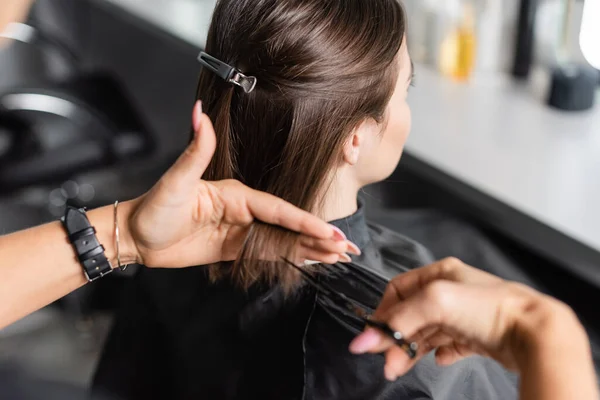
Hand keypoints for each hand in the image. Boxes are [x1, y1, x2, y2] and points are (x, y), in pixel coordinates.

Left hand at [120, 101, 358, 267]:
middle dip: (318, 236)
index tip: (328, 232)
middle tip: (347, 247)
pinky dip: (292, 257)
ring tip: (340, 256)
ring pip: (284, 240)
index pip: (278, 209)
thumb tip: (201, 114)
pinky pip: (268, 253)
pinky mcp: (235, 248)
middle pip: (289, 225)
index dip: (304, 221)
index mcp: (237, 195)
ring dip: (311, 248)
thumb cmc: (153, 207)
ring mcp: (242, 230)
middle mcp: (244, 210)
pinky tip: (311, 260)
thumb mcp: (175, 181)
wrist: (137, 236)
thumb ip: (196, 151)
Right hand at [349, 258, 584, 379]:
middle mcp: (451, 292)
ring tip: (401, 368)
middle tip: (386, 360)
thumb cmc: (492, 308)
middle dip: (396, 338)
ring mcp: (464, 315)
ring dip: (411, 351)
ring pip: (428, 333)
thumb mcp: (436, 302)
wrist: (534, 332)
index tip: (373, 337)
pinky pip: (450, 346)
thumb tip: (365, 338)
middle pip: (411, 315)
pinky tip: (440, 361)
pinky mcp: (477, 337)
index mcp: (440, 275)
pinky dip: (440, 355)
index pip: (398, 291)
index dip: (384, 313)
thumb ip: (398, 320)